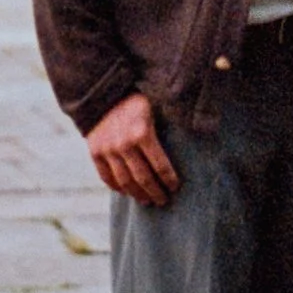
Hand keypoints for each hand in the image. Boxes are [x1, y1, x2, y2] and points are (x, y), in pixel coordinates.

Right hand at [87, 89, 178, 206]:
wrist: (101, 91)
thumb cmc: (135, 98)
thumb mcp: (155, 106)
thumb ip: (169, 122)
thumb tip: (197, 131)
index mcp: (142, 133)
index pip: (160, 167)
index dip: (169, 181)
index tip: (175, 188)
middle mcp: (124, 144)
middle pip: (143, 179)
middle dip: (156, 192)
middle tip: (163, 200)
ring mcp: (108, 150)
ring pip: (125, 182)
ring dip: (138, 195)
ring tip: (147, 200)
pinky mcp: (95, 152)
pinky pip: (106, 177)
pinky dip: (117, 188)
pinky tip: (126, 192)